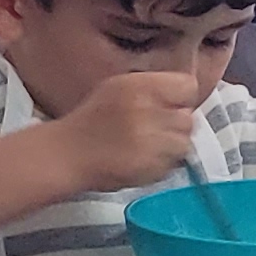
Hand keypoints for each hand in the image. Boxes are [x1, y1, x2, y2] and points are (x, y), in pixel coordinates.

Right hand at [51, 68, 208, 194]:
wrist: (67, 154)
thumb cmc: (91, 120)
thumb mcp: (119, 88)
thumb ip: (152, 88)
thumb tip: (182, 97)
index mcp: (139, 87)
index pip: (188, 86)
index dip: (181, 97)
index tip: (171, 105)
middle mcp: (147, 111)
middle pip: (188, 118)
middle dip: (176, 125)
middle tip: (157, 129)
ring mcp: (150, 142)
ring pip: (184, 144)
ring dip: (172, 146)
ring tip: (151, 146)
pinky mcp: (149, 168)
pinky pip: (172, 165)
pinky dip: (163, 164)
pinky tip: (142, 159)